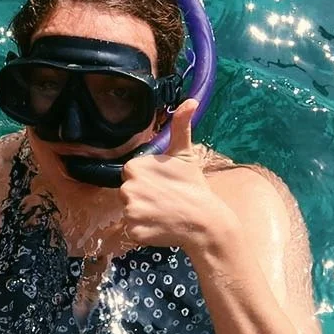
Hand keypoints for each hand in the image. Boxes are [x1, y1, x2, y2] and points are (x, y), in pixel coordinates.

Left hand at [120, 100, 235, 252]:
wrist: (205, 221)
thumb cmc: (194, 186)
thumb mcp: (185, 154)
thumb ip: (181, 127)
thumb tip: (190, 101)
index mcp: (135, 167)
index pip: (131, 174)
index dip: (147, 179)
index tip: (163, 184)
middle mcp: (127, 188)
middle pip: (127, 193)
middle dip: (143, 196)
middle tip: (165, 199)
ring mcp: (129, 212)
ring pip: (129, 211)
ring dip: (143, 214)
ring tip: (163, 212)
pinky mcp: (133, 232)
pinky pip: (132, 230)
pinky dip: (144, 231)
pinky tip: (160, 226)